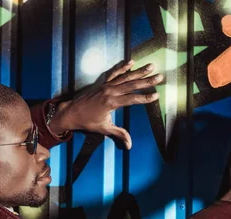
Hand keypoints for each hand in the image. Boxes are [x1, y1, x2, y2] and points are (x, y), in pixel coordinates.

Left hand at [48, 60, 162, 148]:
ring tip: (151, 66)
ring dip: (139, 71)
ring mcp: (106, 85)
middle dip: (147, 81)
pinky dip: (123, 67)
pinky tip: (131, 62)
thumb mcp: (104, 129)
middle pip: (132, 85)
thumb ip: (118, 134)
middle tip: (160, 76)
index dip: (145, 98)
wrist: (71, 112)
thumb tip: (129, 145)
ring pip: (126, 77)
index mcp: (111, 103)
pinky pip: (114, 73)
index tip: (156, 95)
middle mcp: (110, 91)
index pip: (132, 99)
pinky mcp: (102, 83)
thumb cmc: (87, 122)